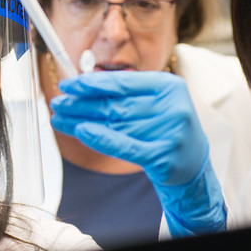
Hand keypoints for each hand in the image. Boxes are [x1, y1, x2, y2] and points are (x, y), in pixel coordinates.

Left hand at [50, 71, 225, 235]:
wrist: (193, 168)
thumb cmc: (164, 131)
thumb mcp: (151, 106)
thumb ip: (123, 96)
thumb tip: (81, 86)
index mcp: (169, 86)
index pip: (122, 82)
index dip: (91, 83)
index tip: (68, 84)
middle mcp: (172, 107)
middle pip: (115, 104)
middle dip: (81, 104)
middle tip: (58, 104)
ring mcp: (170, 132)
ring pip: (115, 125)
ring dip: (82, 121)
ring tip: (60, 119)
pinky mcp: (163, 156)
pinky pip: (124, 146)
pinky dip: (100, 138)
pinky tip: (80, 131)